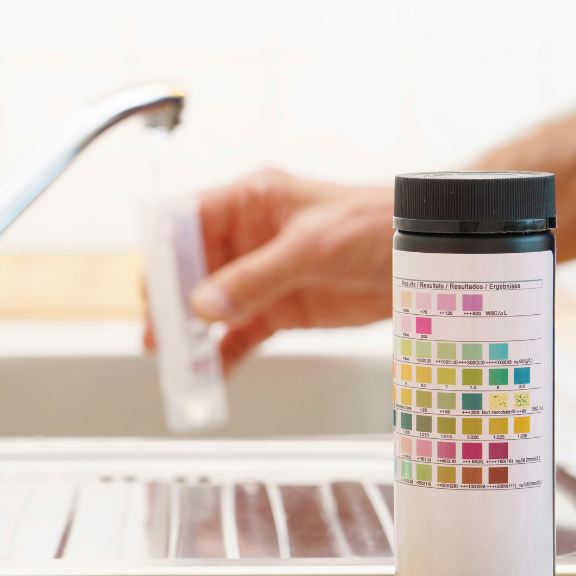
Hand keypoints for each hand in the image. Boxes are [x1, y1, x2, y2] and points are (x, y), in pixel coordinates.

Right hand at [144, 168, 393, 371]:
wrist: (422, 257)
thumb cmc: (376, 224)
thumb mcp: (311, 246)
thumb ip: (256, 276)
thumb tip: (205, 303)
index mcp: (249, 203)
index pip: (187, 222)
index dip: (164, 252)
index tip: (152, 286)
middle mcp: (248, 238)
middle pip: (191, 269)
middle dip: (171, 301)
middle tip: (159, 333)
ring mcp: (262, 276)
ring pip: (211, 306)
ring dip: (191, 332)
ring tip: (174, 359)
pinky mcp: (279, 309)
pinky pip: (240, 334)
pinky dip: (222, 354)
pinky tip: (209, 373)